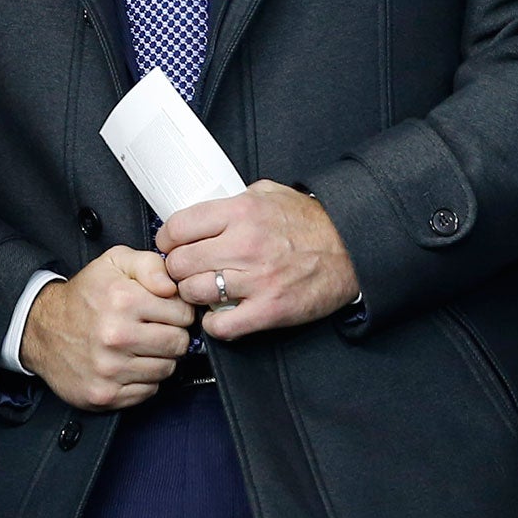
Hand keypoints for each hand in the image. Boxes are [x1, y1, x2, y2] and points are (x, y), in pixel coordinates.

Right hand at [19, 248, 195, 410]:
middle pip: (178, 344)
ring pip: (166, 370)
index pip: (183, 314)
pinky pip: (148, 391)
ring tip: (141, 346)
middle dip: (174, 336)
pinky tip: (129, 364)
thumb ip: (151, 264)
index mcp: (123, 300)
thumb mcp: (115, 261)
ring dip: (160, 359)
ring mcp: (109, 369)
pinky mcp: (104, 394)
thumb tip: (173, 288)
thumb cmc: (84, 296)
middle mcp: (116, 336)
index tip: (167, 311)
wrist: (42, 329)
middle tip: (157, 330)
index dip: (179, 311)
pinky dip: (144, 379)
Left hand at [157, 181, 359, 339]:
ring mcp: (257, 279)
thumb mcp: (270, 193)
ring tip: (202, 291)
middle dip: (177, 269)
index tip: (170, 245)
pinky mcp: (270, 309)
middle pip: (180, 263)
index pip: (178, 227)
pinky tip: (220, 315)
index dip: (167, 239)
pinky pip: (222, 325)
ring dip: (193, 295)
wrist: (350, 249)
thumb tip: (204, 210)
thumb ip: (235, 198)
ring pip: (194, 293)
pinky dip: (215, 324)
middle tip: (185, 271)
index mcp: (241, 212)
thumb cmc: (310, 222)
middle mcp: (244, 244)